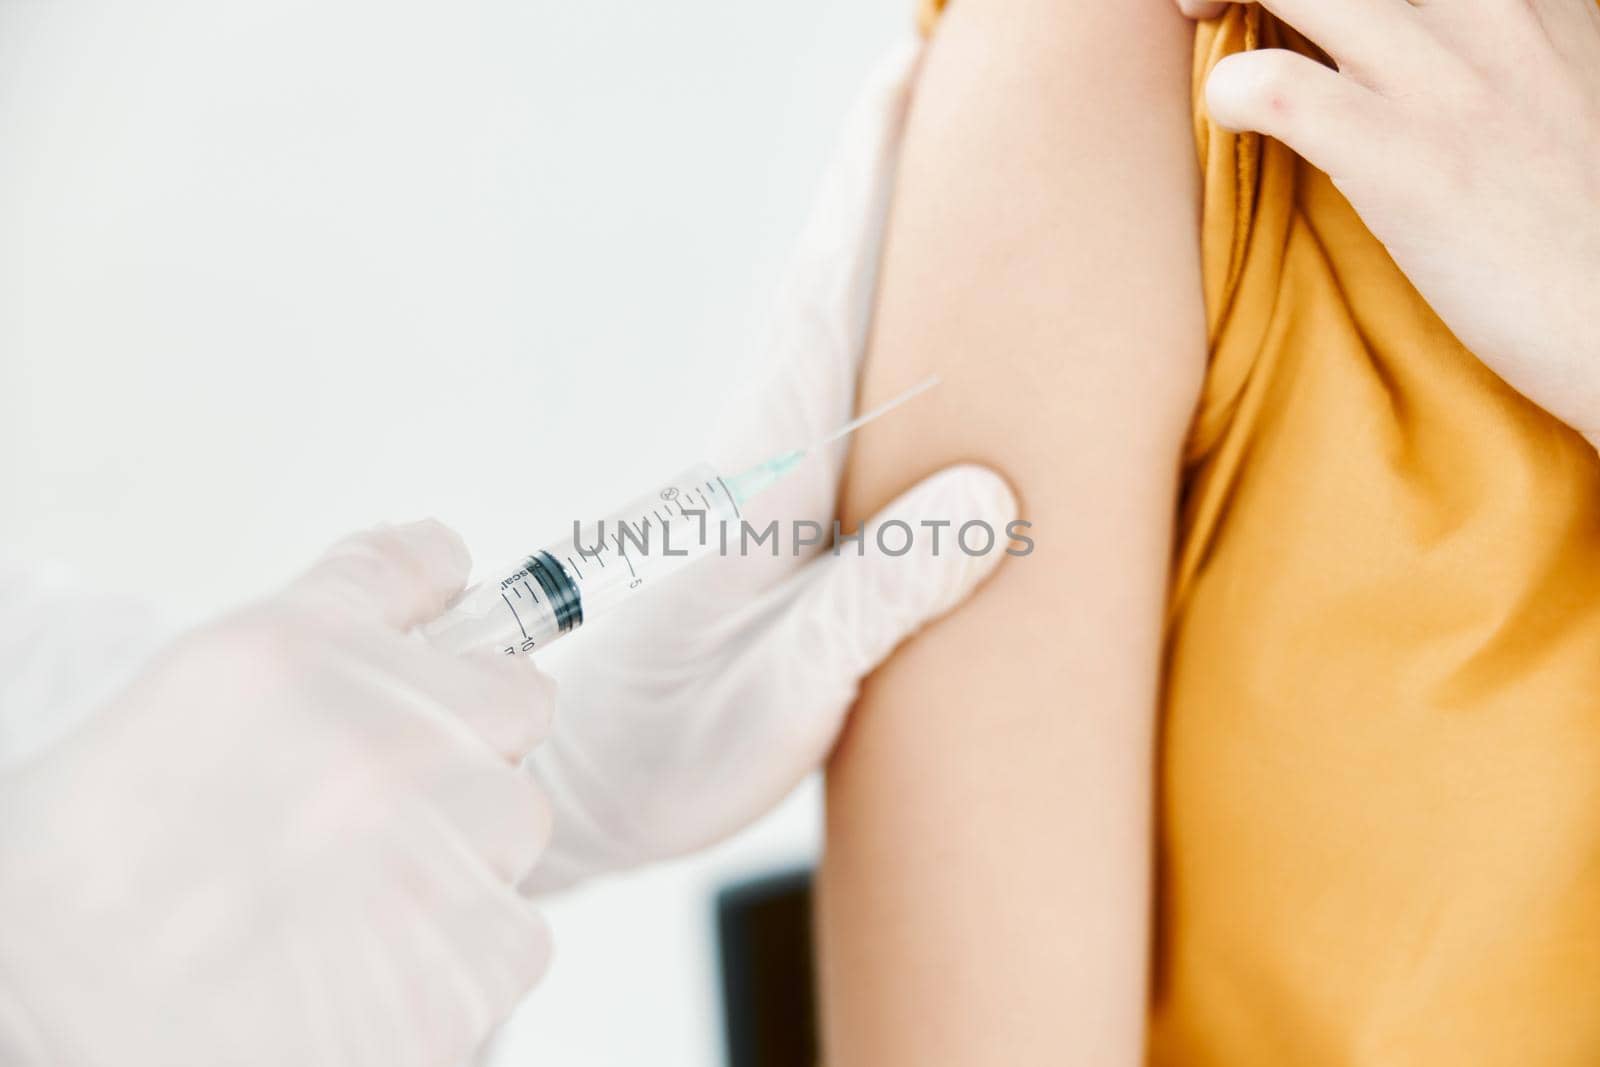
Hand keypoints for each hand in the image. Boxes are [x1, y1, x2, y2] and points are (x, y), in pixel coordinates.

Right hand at [0, 522, 555, 1066]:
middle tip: (371, 817)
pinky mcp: (466, 963)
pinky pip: (514, 936)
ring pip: (512, 827)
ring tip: (351, 908)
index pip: (425, 567)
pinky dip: (460, 956)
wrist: (47, 1018)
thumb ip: (312, 643)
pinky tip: (370, 971)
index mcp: (293, 654)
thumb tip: (418, 588)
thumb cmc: (85, 882)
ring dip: (460, 857)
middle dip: (458, 754)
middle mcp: (382, 735)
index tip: (447, 631)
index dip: (441, 616)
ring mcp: (436, 846)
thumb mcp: (180, 704)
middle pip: (511, 712)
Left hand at [525, 43, 1018, 890]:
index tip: (904, 83)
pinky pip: (824, 398)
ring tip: (920, 173)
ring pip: (821, 338)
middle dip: (874, 182)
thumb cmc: (672, 754)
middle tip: (924, 83)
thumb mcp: (791, 690)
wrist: (580, 796)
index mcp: (763, 480)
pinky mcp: (762, 527)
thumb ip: (880, 594)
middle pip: (825, 293)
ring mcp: (755, 489)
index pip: (829, 306)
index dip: (867, 193)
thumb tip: (993, 493)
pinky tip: (887, 333)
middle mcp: (756, 462)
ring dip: (866, 244)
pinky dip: (860, 329)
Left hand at [1177, 0, 1599, 441]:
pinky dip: (1229, 93)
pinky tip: (1238, 122)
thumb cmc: (1574, 223)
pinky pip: (1275, 87)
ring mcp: (1446, 83)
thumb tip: (1388, 41)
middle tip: (1212, 3)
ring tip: (1210, 38)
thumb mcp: (1548, 90)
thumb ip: (1480, 45)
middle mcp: (1488, 11)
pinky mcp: (1405, 161)